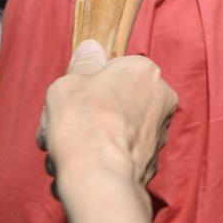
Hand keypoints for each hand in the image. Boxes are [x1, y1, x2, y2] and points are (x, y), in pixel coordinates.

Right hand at [39, 40, 177, 192]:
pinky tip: (80, 169)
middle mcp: (161, 97)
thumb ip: (83, 63)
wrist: (98, 174)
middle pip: (112, 104)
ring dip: (88, 142)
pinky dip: (100, 161)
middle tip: (62, 131)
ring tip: (66, 153)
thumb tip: (91, 47)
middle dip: (85, 119)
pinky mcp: (152, 161)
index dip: (85, 87)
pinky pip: (117, 156)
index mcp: (144, 70)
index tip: (70, 102)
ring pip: (112, 132)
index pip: (112, 72)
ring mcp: (159, 130)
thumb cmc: (82, 122)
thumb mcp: (69, 82)